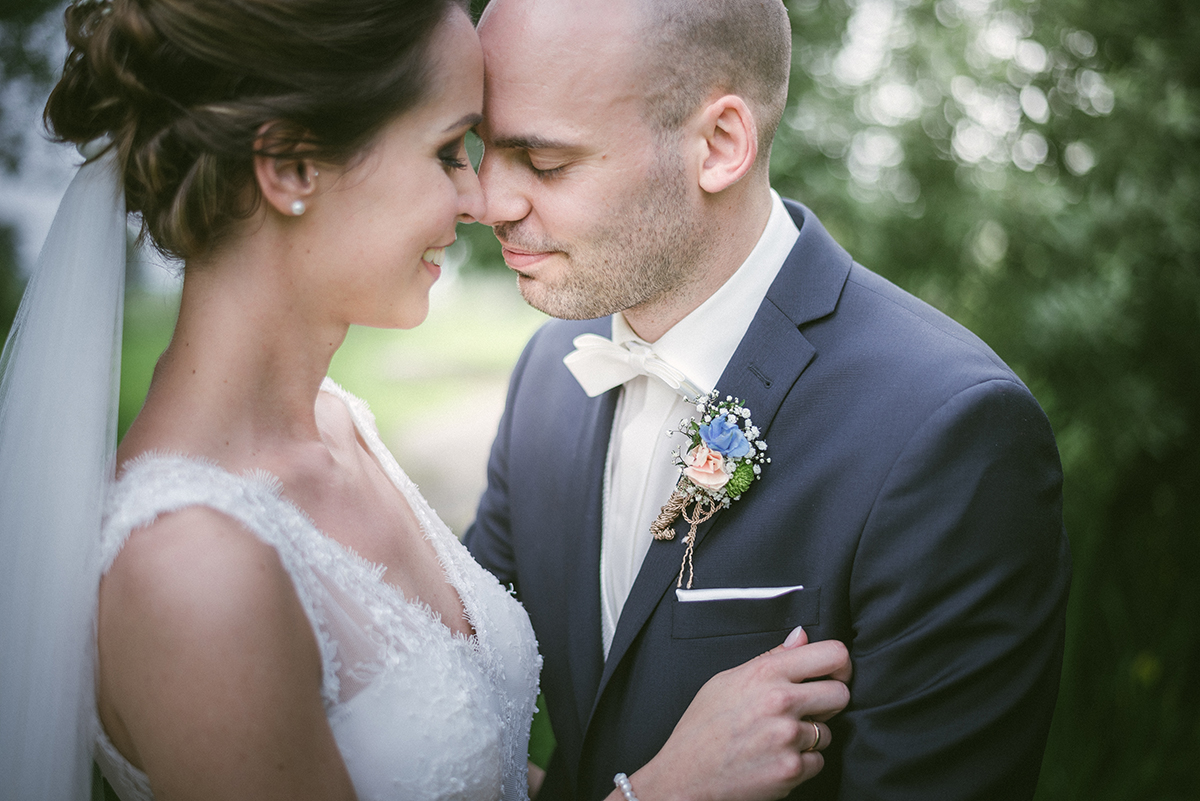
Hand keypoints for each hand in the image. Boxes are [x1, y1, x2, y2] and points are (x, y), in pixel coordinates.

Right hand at [624, 628, 850, 800]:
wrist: (684, 776)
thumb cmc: (702, 727)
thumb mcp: (727, 680)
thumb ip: (771, 657)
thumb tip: (801, 636)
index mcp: (766, 673)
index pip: (833, 654)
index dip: (839, 665)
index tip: (833, 674)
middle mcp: (780, 701)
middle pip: (841, 694)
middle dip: (827, 703)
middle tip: (806, 710)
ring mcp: (788, 737)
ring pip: (828, 732)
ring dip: (810, 737)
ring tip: (777, 738)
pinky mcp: (791, 769)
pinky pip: (818, 762)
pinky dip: (801, 763)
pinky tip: (774, 758)